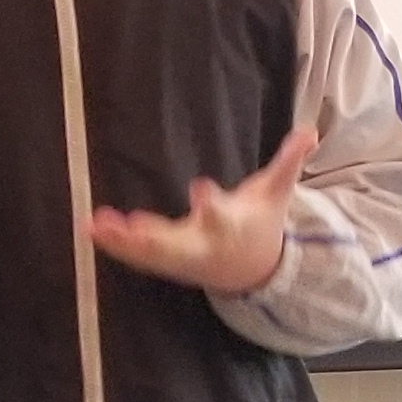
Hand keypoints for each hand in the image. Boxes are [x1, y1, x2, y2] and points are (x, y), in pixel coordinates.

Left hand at [86, 129, 312, 296]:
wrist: (254, 270)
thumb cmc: (261, 222)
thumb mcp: (276, 193)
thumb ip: (289, 162)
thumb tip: (310, 131)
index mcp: (231, 226)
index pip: (221, 215)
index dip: (211, 203)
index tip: (199, 187)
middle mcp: (203, 245)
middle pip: (177, 244)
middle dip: (153, 237)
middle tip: (130, 225)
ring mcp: (182, 257)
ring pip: (150, 254)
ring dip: (122, 242)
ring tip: (93, 226)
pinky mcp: (166, 261)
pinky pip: (138, 256)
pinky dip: (115, 245)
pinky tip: (91, 229)